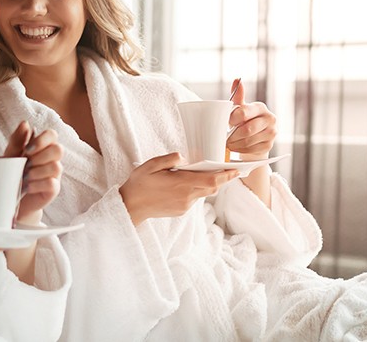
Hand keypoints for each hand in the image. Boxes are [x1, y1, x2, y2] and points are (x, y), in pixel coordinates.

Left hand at [3, 121, 62, 225]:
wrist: (9, 198)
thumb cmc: (11, 173)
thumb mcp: (10, 155)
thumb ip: (17, 140)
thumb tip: (25, 123)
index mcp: (42, 147)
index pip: (52, 135)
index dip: (42, 140)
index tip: (27, 149)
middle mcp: (51, 159)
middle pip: (58, 149)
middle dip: (40, 156)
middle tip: (26, 164)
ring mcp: (54, 174)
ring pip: (56, 167)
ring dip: (37, 172)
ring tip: (23, 177)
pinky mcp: (53, 189)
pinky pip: (52, 183)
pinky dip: (37, 184)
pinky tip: (27, 187)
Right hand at [118, 152, 238, 225]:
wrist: (130, 207)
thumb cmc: (139, 184)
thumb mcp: (150, 165)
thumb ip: (168, 159)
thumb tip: (183, 156)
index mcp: (181, 184)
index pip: (211, 180)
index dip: (226, 175)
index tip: (236, 169)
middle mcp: (186, 197)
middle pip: (212, 187)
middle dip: (222, 179)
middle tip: (229, 169)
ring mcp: (185, 205)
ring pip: (203, 193)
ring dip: (208, 183)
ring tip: (207, 172)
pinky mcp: (181, 211)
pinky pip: (194, 198)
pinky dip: (196, 190)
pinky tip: (187, 183)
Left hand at [226, 78, 276, 159]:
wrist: (257, 136)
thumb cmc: (246, 120)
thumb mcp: (241, 108)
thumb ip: (238, 96)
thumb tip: (237, 80)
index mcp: (260, 107)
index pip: (243, 112)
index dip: (231, 119)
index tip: (225, 123)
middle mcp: (269, 119)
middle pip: (247, 130)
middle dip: (232, 135)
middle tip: (224, 138)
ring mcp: (271, 133)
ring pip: (248, 142)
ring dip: (234, 144)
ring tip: (228, 143)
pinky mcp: (269, 146)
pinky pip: (251, 150)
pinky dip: (240, 150)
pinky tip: (236, 147)